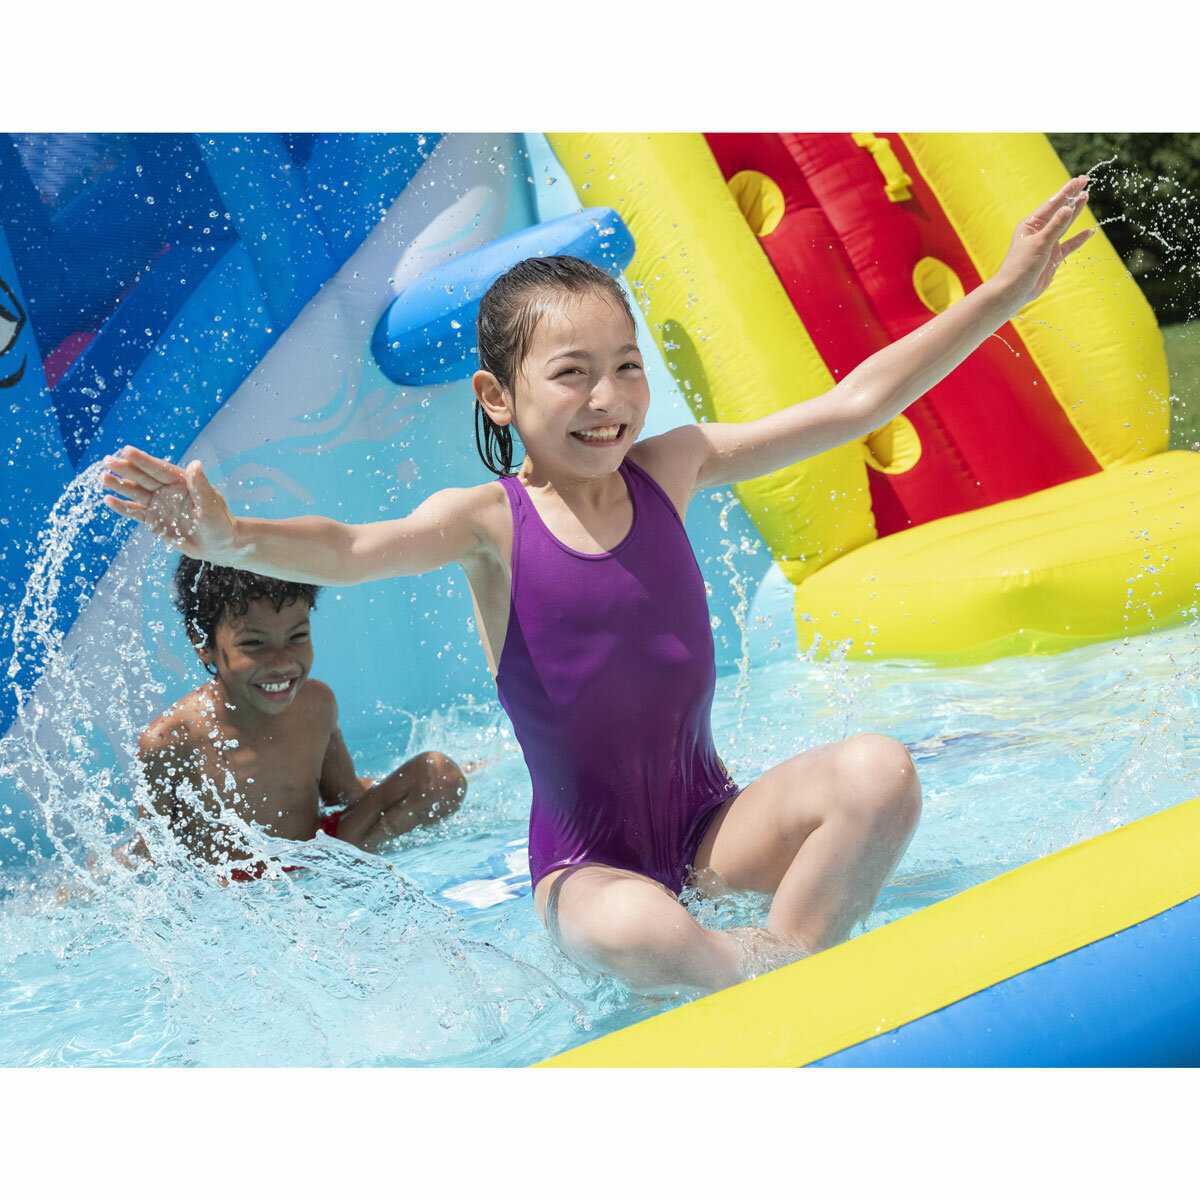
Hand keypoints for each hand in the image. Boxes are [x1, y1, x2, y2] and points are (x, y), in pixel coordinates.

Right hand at [101, 447, 237, 558]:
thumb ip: (200, 486)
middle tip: (107, 461)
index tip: (126, 450)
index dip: (143, 460)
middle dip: (125, 469)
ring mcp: (158, 504)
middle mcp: (167, 490)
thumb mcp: (211, 506)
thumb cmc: (220, 523)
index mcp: (182, 481)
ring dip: (119, 485)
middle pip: (143, 477)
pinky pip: (135, 512)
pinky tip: (108, 500)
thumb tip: (195, 464)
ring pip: (135, 492)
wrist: (218, 545)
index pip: (159, 469)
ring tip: (102, 477)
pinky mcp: (153, 520)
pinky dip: (122, 507)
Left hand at [993, 175, 1094, 307]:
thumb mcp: (1039, 243)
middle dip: (1072, 197)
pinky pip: (1069, 246)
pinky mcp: (1053, 258)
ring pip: (1064, 226)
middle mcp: (1039, 233)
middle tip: (1085, 182)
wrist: (1015, 291)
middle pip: (1059, 212)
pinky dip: (1078, 239)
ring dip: (1075, 213)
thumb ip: (1055, 226)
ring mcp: (1047, 245)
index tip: (1080, 180)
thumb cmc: (1021, 266)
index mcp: (1030, 225)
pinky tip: (1089, 231)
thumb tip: (1068, 208)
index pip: (1051, 204)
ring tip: (1086, 198)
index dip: (1066, 192)